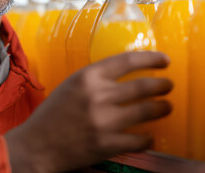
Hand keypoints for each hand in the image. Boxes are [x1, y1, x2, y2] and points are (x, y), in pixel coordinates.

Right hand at [5, 51, 172, 172]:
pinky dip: (147, 138)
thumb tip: (127, 75)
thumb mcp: (71, 85)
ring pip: (147, 110)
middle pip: (144, 85)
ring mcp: (104, 121)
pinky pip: (140, 139)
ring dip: (162, 108)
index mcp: (88, 76)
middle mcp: (98, 96)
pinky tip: (148, 137)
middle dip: (162, 85)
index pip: (128, 61)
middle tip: (168, 86)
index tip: (165, 61)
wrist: (36, 146)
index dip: (151, 59)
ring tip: (166, 107)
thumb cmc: (52, 114)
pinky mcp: (107, 144)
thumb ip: (96, 79)